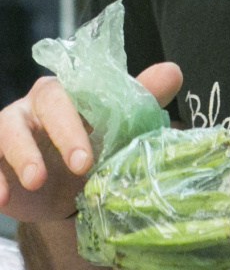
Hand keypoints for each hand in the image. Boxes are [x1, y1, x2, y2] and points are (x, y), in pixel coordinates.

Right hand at [0, 61, 181, 222]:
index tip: (90, 157)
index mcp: (70, 91)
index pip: (75, 90)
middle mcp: (37, 104)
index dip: (80, 119)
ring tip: (36, 181)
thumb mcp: (116, 126)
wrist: (66, 186)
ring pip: (7, 130)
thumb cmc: (94, 143)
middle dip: (63, 133)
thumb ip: (142, 98)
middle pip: (46, 102)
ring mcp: (12, 129)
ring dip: (20, 155)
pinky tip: (2, 198)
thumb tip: (173, 71)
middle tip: (81, 166)